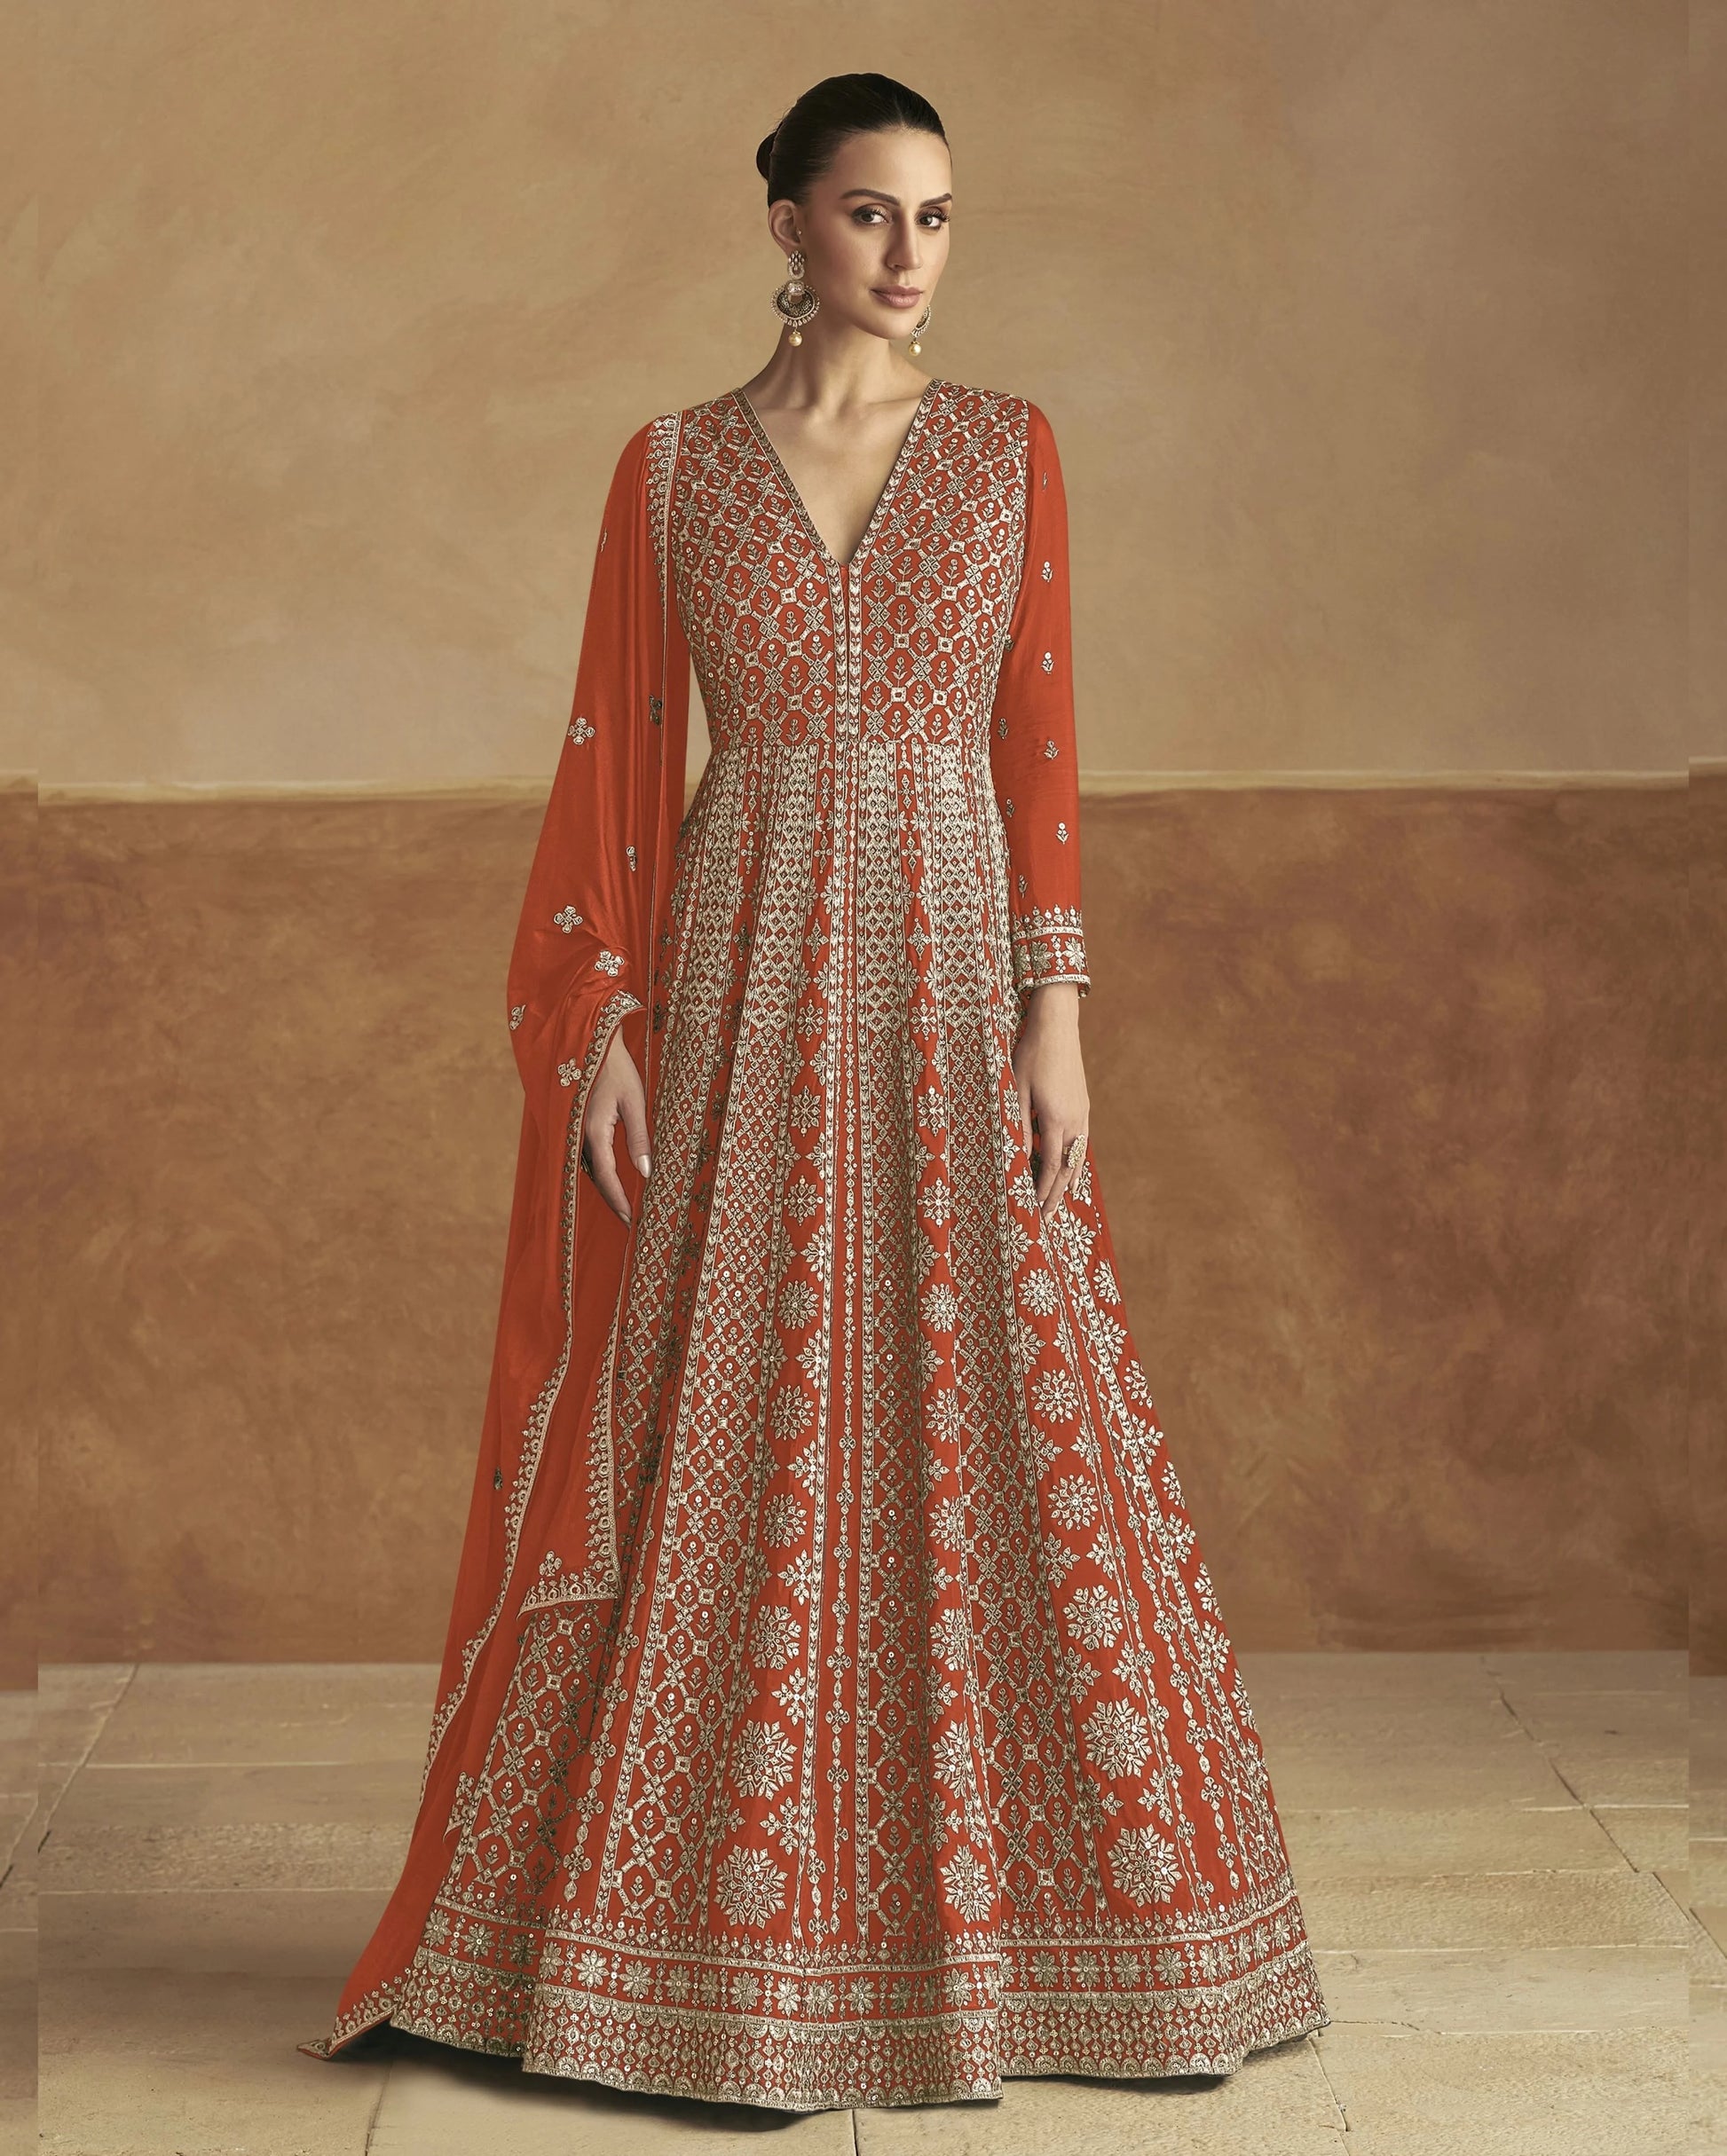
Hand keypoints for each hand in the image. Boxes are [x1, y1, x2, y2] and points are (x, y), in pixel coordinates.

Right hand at [580, 1027, 650, 1226]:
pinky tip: (612, 1179)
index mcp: (593, 1131)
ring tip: (624, 1207)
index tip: (631, 1221)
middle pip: (595, 1178)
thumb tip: (646, 1172)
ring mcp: (573, 1130)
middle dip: (612, 1200)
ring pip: (588, 1169)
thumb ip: (639, 1137)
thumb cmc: (616, 1067)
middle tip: (629, 1222)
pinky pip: (585, 1156)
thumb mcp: (634, 1100)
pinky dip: (599, 1171)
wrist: (588, 1041)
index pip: (607, 1177)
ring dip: (605, 1187)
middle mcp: (577, 1135)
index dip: (619, 1201)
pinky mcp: (574, 1125)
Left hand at [1013, 981, 1089, 1217]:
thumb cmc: (1031, 1054)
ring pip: (1078, 1155)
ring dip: (1069, 1180)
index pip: (1052, 1166)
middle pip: (1068, 1167)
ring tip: (1064, 1200)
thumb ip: (1017, 1124)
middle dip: (1057, 1194)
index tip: (1036, 1210)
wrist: (1057, 1026)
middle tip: (1049, 1218)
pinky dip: (1076, 1160)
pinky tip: (1073, 1167)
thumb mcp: (1016, 1089)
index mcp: (1056, 1118)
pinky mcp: (1083, 1104)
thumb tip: (1017, 1156)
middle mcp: (1075, 1120)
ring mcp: (1082, 1112)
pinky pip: (1081, 1141)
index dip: (1044, 1191)